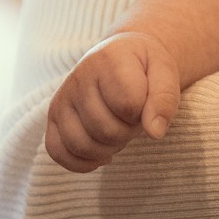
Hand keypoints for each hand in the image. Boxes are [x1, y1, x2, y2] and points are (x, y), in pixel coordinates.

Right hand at [43, 35, 179, 171]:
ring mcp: (62, 98)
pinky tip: (102, 154)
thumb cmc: (145, 66)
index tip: (146, 102)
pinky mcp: (53, 116)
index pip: (128, 104)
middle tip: (134, 118)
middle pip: (105, 130)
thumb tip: (155, 133)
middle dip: (128, 132)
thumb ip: (165, 99)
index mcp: (109, 60)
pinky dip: (81, 162)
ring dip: (108, 148)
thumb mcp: (165, 72)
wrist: (122, 56)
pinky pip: (57, 151)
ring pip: (81, 144)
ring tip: (119, 131)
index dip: (144, 113)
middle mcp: (79, 77)